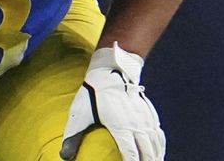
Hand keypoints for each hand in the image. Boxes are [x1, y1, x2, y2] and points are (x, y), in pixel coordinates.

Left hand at [60, 43, 164, 160]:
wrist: (111, 70)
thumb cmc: (92, 93)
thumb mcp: (79, 114)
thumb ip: (72, 136)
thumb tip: (63, 156)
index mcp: (121, 127)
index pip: (131, 155)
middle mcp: (137, 125)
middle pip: (147, 153)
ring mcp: (145, 119)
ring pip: (155, 145)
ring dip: (156, 157)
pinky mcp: (149, 113)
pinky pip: (158, 134)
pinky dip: (160, 146)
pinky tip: (157, 153)